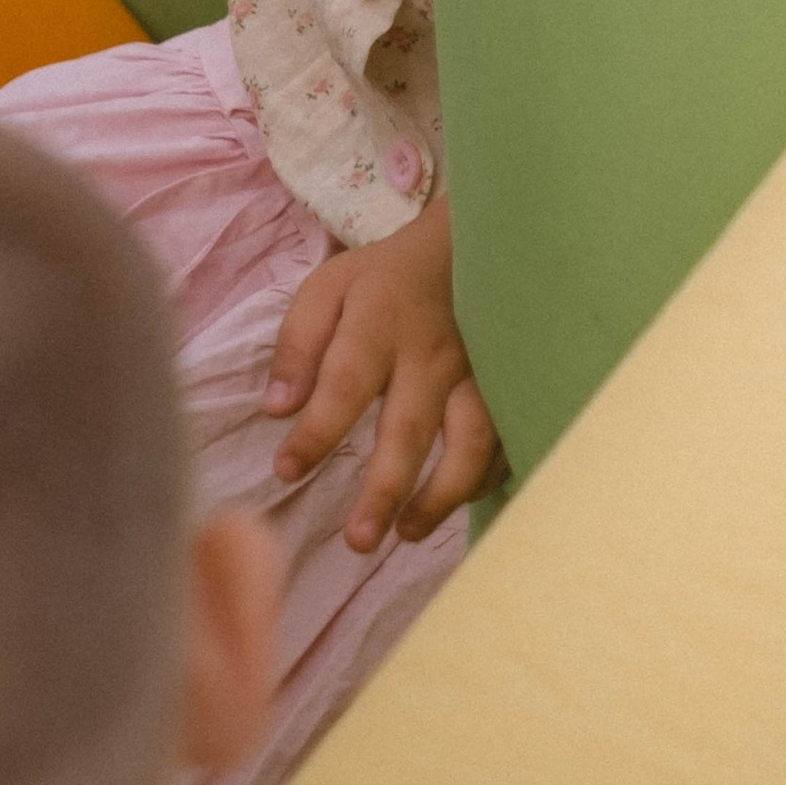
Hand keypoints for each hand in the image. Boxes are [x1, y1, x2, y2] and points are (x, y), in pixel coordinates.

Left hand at [263, 194, 502, 552]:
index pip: (343, 384)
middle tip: (358, 541)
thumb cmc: (387, 279)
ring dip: (440, 496)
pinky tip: (454, 502)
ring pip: (470, 444)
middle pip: (409, 428)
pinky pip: (504, 443)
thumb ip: (299, 343)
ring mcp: (480, 372)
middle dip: (384, 490)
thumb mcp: (331, 288)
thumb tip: (276, 409)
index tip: (286, 470)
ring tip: (406, 533)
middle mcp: (432, 353)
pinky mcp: (510, 386)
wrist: (471, 243)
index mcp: (379, 322)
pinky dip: (483, 481)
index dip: (315, 433)